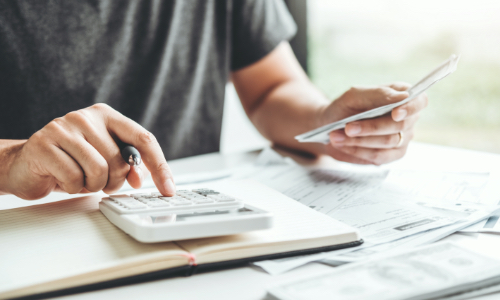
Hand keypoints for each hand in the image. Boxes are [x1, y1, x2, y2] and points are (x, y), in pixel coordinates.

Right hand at [3, 104, 174, 199]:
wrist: (26, 163)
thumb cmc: (70, 161)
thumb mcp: (104, 159)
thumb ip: (126, 164)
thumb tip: (140, 177)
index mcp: (107, 116)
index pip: (144, 139)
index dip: (159, 166)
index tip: (169, 188)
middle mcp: (87, 117)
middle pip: (121, 161)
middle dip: (113, 181)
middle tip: (97, 181)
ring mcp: (64, 127)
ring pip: (100, 170)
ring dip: (92, 186)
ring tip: (79, 178)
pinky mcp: (44, 143)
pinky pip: (74, 178)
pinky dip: (72, 187)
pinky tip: (62, 178)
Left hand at [321, 83, 427, 164]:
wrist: (330, 126)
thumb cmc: (345, 107)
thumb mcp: (355, 95)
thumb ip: (378, 94)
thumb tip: (403, 97)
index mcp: (402, 97)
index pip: (419, 101)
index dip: (410, 108)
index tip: (395, 114)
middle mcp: (407, 118)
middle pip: (400, 125)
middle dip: (371, 127)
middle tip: (347, 127)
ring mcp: (402, 138)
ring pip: (388, 142)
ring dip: (360, 140)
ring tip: (336, 136)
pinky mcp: (391, 155)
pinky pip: (380, 156)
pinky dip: (359, 151)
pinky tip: (342, 145)